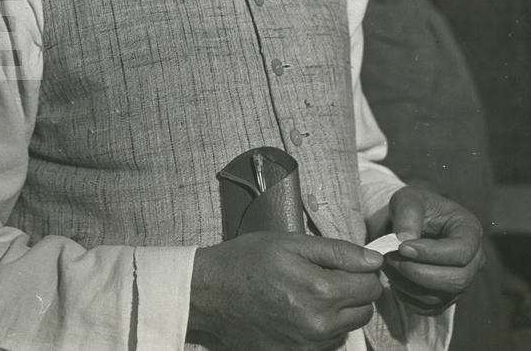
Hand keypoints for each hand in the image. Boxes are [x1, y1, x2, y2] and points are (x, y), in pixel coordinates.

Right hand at [187, 231, 383, 350]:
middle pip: (365, 310)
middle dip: (354, 290)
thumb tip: (374, 260)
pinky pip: (328, 344)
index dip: (363, 270)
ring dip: (340, 311)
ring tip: (310, 291)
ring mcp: (308, 347)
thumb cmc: (247, 261)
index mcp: (321, 292)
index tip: (347, 263)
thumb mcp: (291, 243)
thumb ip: (338, 251)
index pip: (371, 285)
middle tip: (326, 274)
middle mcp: (320, 326)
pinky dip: (323, 328)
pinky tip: (300, 310)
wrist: (210, 293)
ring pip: (348, 329)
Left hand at [384, 185, 484, 313]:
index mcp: (469, 230)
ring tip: (388, 264)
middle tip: (390, 258)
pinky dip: (407, 296)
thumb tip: (405, 239)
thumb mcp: (408, 198)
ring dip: (408, 284)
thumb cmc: (413, 206)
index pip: (461, 251)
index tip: (402, 247)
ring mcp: (461, 281)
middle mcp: (473, 259)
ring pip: (440, 296)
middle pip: (455, 280)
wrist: (409, 222)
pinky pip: (429, 307)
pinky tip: (394, 276)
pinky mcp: (446, 297)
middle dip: (418, 272)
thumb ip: (407, 213)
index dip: (431, 253)